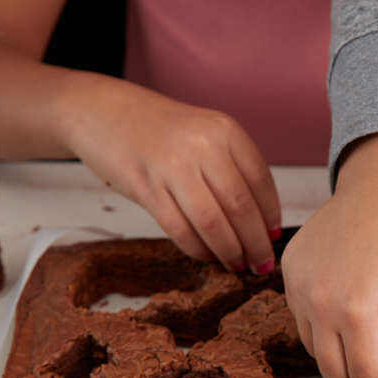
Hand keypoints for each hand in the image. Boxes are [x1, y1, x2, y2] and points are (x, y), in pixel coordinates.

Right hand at [64, 79, 280, 271]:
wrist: (103, 112)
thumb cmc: (160, 131)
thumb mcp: (205, 135)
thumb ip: (231, 168)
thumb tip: (262, 221)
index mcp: (224, 130)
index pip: (261, 182)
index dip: (270, 217)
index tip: (274, 239)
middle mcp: (202, 144)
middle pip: (240, 206)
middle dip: (255, 243)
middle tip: (261, 264)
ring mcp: (172, 165)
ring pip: (212, 222)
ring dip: (229, 251)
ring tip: (237, 265)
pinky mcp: (146, 186)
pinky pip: (180, 229)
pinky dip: (198, 249)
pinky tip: (207, 255)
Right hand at [281, 131, 377, 377]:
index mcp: (358, 312)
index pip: (368, 376)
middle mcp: (318, 304)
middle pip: (334, 372)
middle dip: (365, 363)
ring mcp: (297, 286)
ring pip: (314, 348)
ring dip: (342, 343)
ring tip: (370, 311)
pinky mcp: (289, 271)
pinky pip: (302, 316)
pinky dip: (324, 317)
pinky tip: (350, 289)